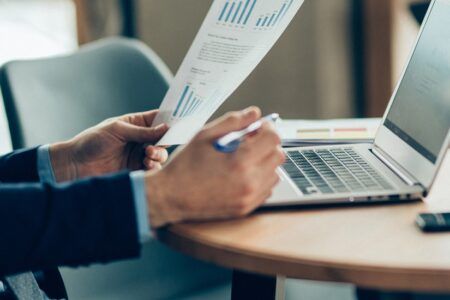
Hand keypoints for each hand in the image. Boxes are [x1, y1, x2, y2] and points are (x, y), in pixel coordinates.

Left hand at [49, 110, 168, 181]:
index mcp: (135, 124)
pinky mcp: (136, 170)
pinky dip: (154, 166)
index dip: (170, 121)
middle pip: (163, 139)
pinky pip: (152, 168)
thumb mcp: (118, 131)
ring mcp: (138, 155)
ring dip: (159, 154)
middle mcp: (139, 139)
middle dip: (165, 141)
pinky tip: (147, 164)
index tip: (180, 123)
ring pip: (160, 154)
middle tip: (156, 145)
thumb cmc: (92, 142)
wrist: (76, 165)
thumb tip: (166, 128)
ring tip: (149, 155)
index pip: (158, 119)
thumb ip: (142, 131)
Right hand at [146, 107, 284, 227]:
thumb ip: (233, 121)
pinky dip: (260, 178)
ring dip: (265, 162)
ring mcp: (249, 198)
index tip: (257, 127)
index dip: (267, 128)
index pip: (273, 138)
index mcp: (240, 161)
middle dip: (267, 144)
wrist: (171, 196)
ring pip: (275, 173)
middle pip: (278, 155)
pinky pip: (266, 189)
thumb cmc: (185, 165)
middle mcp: (249, 182)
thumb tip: (255, 113)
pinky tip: (241, 174)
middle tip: (249, 141)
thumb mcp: (204, 135)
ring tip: (243, 159)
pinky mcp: (246, 208)